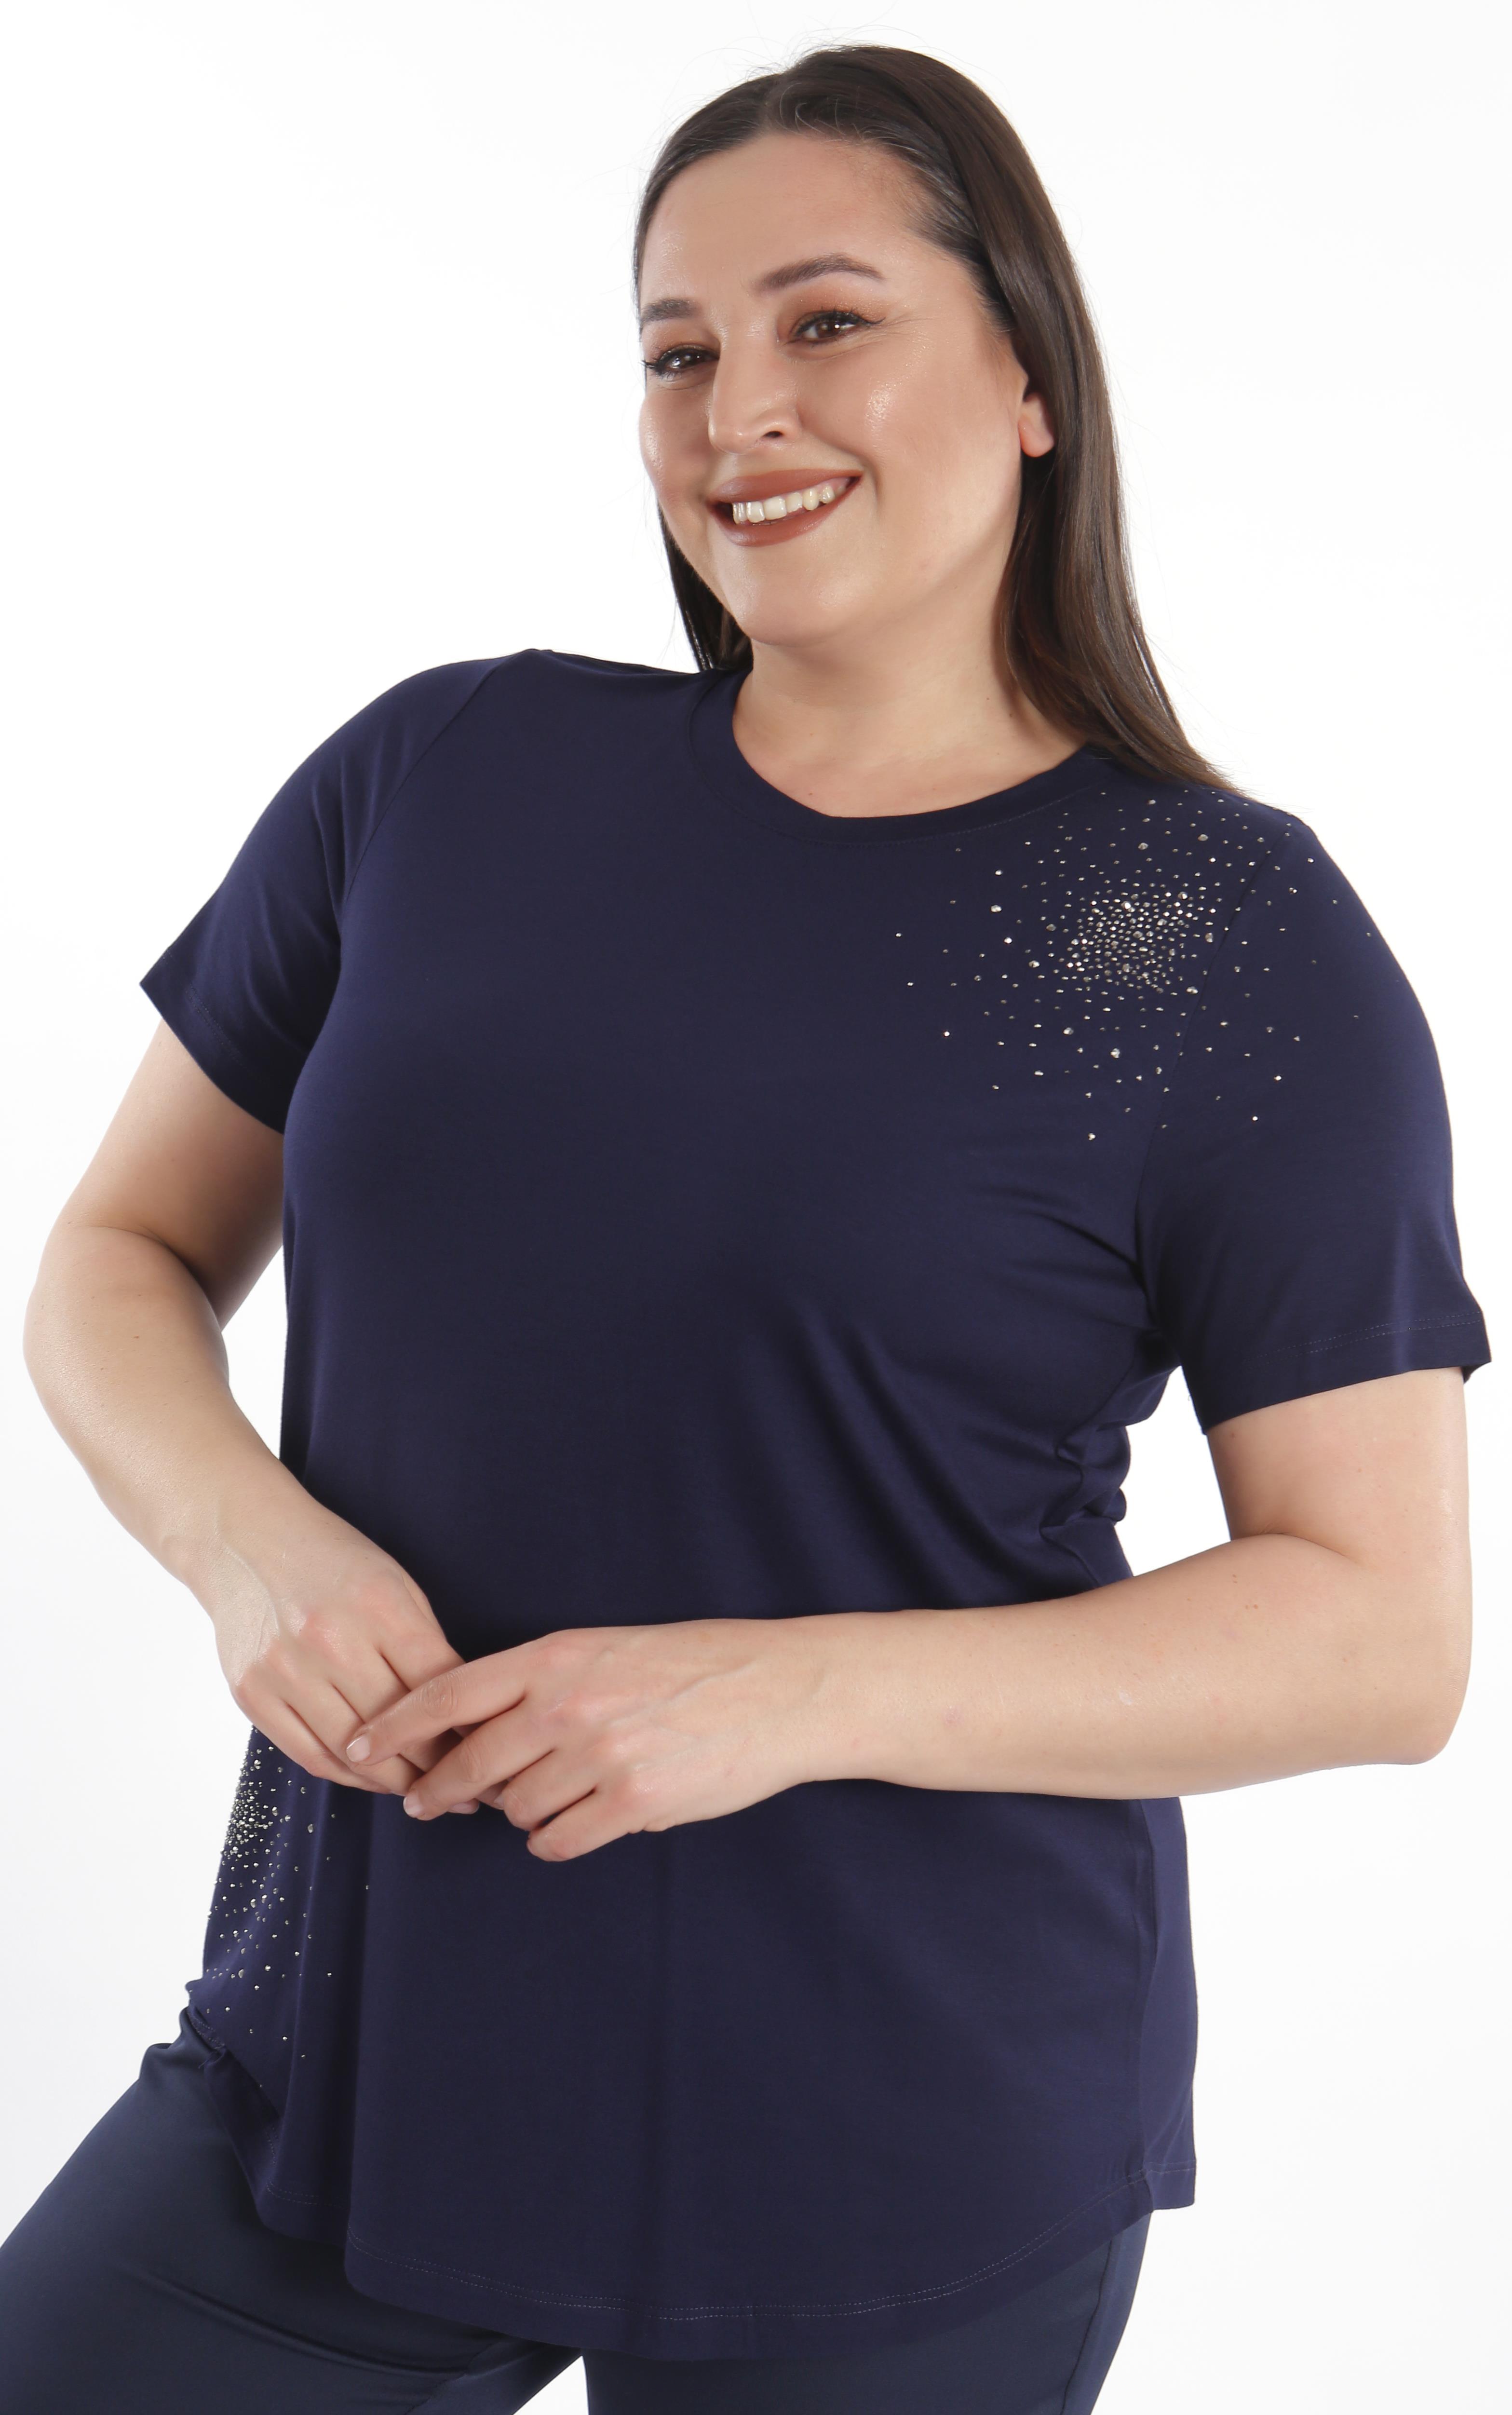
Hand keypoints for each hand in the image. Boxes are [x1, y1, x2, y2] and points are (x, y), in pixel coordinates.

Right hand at [203, 1491, 477, 1805]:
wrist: (244, 1540)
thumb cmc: (332, 1560)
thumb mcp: (394, 1583)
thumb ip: (425, 1644)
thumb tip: (464, 1712)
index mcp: (377, 1604)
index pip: (438, 1686)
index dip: (471, 1728)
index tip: (493, 1751)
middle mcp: (329, 1638)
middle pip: (400, 1727)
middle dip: (443, 1766)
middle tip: (472, 1792)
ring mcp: (285, 1670)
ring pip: (355, 1754)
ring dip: (397, 1783)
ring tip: (428, 1794)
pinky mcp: (252, 1694)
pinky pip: (311, 1756)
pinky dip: (349, 1776)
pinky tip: (375, 1779)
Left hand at [344, 1615, 854, 1859]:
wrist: (777, 1690)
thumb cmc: (694, 1664)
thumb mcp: (606, 1649)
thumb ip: (542, 1680)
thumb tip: (480, 1727)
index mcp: (555, 1656)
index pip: (448, 1691)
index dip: (393, 1723)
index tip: (355, 1744)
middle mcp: (566, 1705)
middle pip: (470, 1762)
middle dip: (442, 1790)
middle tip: (427, 1803)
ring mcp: (598, 1756)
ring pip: (515, 1807)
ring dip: (519, 1810)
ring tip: (552, 1793)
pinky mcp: (632, 1803)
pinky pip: (557, 1840)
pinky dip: (555, 1839)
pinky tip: (575, 1823)